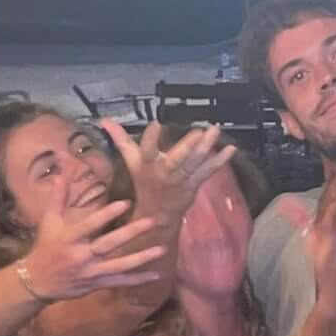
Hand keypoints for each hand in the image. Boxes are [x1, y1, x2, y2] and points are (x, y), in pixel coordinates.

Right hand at [20, 200, 167, 301]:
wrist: (38, 281)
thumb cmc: (45, 247)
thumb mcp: (48, 221)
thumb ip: (58, 197)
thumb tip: (62, 172)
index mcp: (69, 238)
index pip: (90, 224)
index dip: (107, 214)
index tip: (125, 203)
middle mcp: (81, 256)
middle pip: (109, 244)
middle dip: (131, 233)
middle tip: (152, 222)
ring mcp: (91, 272)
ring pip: (120, 265)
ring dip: (142, 258)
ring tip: (162, 249)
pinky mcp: (97, 284)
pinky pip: (120, 282)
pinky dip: (138, 279)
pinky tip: (156, 275)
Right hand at [109, 120, 236, 220]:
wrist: (158, 215)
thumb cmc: (144, 183)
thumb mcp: (131, 161)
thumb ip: (121, 139)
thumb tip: (104, 120)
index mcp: (147, 166)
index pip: (146, 151)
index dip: (150, 138)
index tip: (155, 123)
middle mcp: (165, 173)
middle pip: (176, 160)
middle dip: (187, 148)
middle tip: (198, 132)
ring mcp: (181, 180)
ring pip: (195, 164)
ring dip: (206, 148)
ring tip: (214, 131)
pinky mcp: (194, 184)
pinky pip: (208, 171)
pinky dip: (220, 161)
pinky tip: (231, 149)